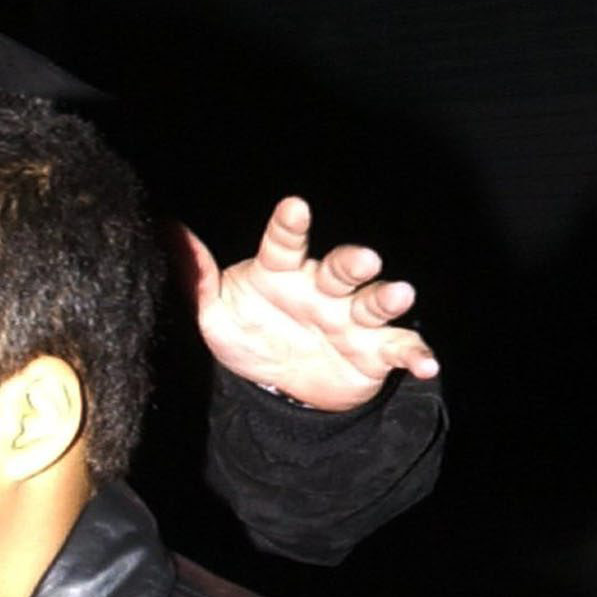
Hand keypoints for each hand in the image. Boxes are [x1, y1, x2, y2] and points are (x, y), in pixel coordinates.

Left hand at [189, 197, 440, 412]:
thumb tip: (168, 233)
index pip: (285, 243)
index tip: (296, 207)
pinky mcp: (375, 352)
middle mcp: (322, 290)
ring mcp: (352, 319)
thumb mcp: (215, 315)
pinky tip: (428, 363)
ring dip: (388, 297)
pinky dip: (417, 354)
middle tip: (364, 257)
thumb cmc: (250, 338)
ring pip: (374, 302)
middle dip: (353, 262)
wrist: (282, 389)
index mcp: (282, 273)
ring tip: (401, 294)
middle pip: (341, 269)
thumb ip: (197, 278)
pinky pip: (400, 349)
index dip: (290, 225)